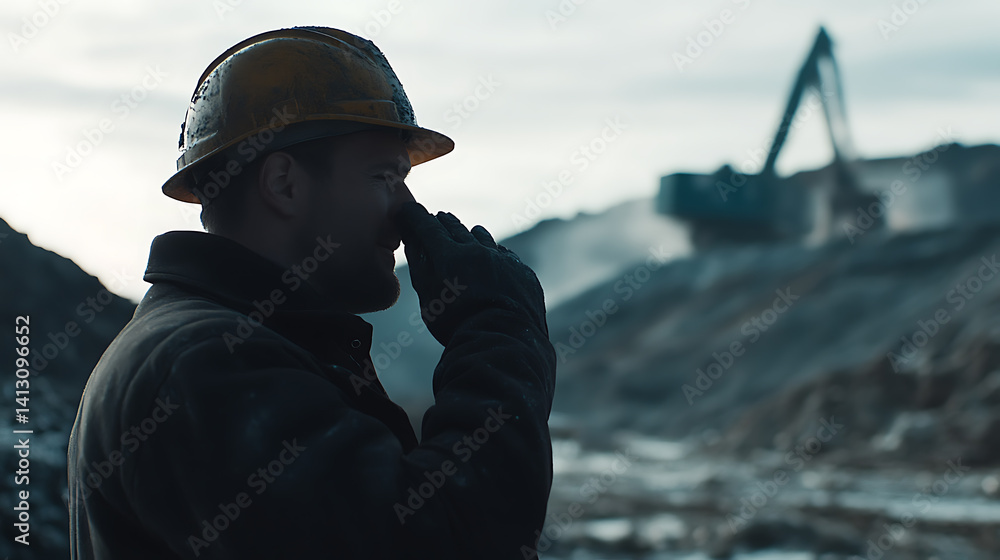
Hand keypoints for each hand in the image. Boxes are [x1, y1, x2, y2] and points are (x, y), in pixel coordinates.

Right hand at [394, 201, 546, 345]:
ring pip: (483, 238)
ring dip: (471, 234)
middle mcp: (477, 250)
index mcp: (449, 256)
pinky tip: (494, 254)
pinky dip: (495, 252)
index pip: (427, 227)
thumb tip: (413, 240)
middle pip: (456, 228)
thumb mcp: (429, 298)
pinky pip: (505, 255)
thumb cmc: (457, 325)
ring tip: (468, 232)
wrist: (503, 341)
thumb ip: (421, 266)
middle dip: (443, 222)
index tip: (408, 210)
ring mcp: (502, 260)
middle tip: (437, 218)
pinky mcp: (522, 272)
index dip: (415, 217)